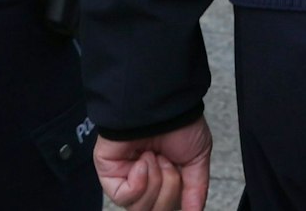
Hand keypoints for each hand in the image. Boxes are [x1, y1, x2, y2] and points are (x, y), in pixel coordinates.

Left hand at [94, 119, 211, 210]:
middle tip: (168, 163)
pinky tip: (143, 161)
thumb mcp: (196, 159)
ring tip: (155, 157)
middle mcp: (144, 180)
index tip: (181, 182)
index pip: (167, 207)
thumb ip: (195, 190)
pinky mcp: (109, 173)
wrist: (163, 105)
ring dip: (155, 182)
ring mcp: (125, 178)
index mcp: (163, 178)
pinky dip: (139, 182)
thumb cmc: (179, 123)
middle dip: (169, 190)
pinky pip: (124, 197)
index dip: (175, 201)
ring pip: (140, 208)